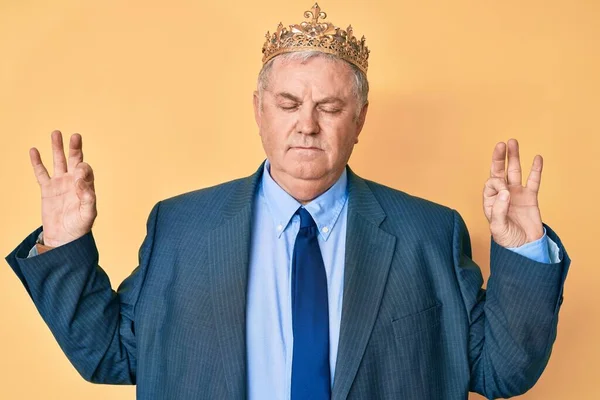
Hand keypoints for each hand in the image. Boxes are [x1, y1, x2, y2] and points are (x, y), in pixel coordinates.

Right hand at [30, 130, 96, 247]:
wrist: (64, 238)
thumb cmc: (80, 227)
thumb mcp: (88, 214)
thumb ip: (88, 197)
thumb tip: (81, 182)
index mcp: (86, 186)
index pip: (85, 171)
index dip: (82, 170)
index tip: (78, 174)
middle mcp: (74, 182)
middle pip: (75, 160)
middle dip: (75, 148)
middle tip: (75, 136)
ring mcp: (60, 184)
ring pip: (58, 162)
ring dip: (57, 148)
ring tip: (56, 133)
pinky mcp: (47, 189)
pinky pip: (41, 173)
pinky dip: (37, 162)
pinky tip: (34, 150)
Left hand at [483, 139, 543, 247]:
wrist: (525, 247)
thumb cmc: (507, 239)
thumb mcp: (498, 228)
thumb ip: (499, 210)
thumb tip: (505, 191)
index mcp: (490, 201)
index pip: (491, 184)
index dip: (497, 185)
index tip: (505, 194)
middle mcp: (501, 194)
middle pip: (499, 172)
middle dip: (499, 158)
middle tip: (501, 144)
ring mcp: (516, 194)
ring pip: (514, 172)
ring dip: (514, 157)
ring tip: (512, 142)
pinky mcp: (530, 196)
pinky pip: (533, 180)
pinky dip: (535, 169)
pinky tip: (537, 157)